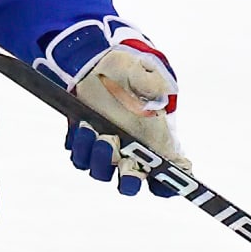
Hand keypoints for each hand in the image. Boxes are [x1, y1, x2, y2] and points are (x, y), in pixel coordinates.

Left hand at [67, 47, 187, 195]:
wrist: (95, 66)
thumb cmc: (126, 72)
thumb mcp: (142, 73)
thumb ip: (152, 84)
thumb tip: (159, 92)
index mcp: (155, 141)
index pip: (170, 173)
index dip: (169, 185)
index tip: (167, 178)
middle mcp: (132, 152)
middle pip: (132, 183)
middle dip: (129, 180)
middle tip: (125, 164)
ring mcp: (107, 152)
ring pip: (102, 172)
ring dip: (100, 158)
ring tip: (98, 133)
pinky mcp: (85, 145)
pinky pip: (80, 159)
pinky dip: (81, 147)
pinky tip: (82, 126)